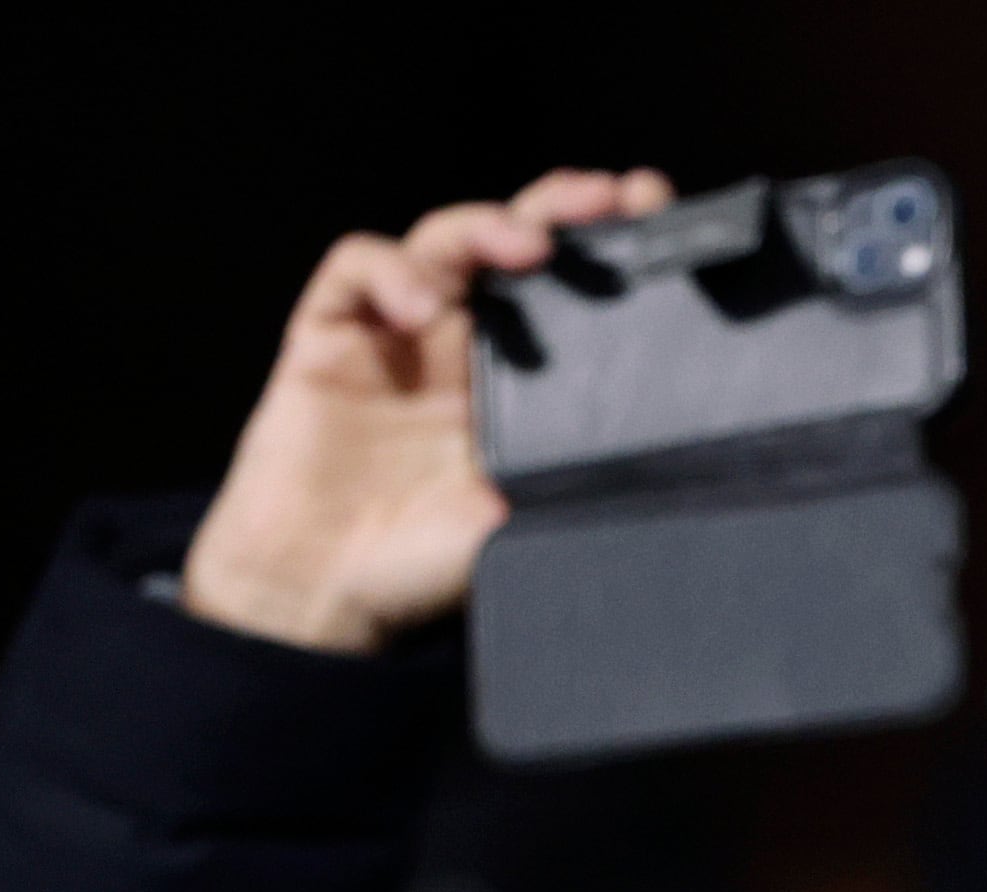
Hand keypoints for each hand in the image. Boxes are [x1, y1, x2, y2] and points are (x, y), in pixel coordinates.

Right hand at [178, 166, 673, 653]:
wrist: (319, 598)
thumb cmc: (420, 568)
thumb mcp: (525, 528)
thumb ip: (578, 495)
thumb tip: (667, 489)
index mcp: (519, 386)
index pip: (570, 296)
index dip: (607, 251)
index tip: (655, 221)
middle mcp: (462, 347)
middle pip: (514, 243)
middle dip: (561, 208)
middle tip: (606, 198)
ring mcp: (396, 334)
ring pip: (444, 240)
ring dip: (486, 229)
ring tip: (523, 249)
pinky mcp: (327, 335)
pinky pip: (357, 267)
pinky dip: (391, 269)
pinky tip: (418, 305)